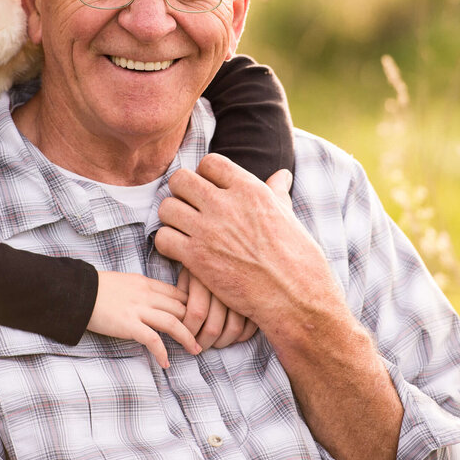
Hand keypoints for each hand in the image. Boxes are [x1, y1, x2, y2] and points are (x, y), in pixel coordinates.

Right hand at [87, 271, 200, 367]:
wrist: (76, 292)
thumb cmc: (97, 288)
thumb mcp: (125, 282)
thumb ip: (142, 290)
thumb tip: (155, 300)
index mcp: (146, 283)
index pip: (179, 292)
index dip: (194, 305)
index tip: (202, 317)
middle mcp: (146, 294)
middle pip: (181, 306)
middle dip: (197, 322)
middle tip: (206, 336)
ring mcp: (138, 309)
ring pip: (174, 322)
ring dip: (188, 337)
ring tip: (196, 350)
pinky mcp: (128, 325)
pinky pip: (153, 340)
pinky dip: (162, 352)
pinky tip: (166, 363)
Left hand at [156, 157, 339, 332]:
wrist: (294, 297)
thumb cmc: (296, 257)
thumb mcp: (287, 216)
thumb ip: (276, 192)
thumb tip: (281, 175)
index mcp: (249, 189)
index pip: (210, 163)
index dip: (205, 176)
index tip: (209, 191)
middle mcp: (225, 204)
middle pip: (180, 180)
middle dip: (181, 192)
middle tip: (189, 209)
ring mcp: (208, 230)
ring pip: (166, 207)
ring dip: (171, 219)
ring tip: (183, 231)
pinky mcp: (196, 258)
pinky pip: (162, 238)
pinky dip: (167, 245)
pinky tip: (181, 252)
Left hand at [176, 268, 257, 348]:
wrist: (234, 247)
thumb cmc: (205, 261)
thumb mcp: (189, 268)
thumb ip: (181, 290)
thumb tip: (177, 317)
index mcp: (204, 273)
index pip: (196, 313)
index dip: (189, 330)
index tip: (185, 334)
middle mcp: (225, 280)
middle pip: (214, 326)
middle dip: (203, 342)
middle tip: (198, 346)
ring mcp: (246, 288)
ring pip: (233, 329)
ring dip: (222, 342)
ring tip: (214, 342)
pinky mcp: (260, 296)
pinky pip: (251, 326)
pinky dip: (241, 337)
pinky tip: (232, 336)